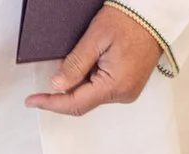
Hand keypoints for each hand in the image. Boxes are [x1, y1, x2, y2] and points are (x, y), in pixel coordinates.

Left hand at [25, 5, 164, 114]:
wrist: (155, 14)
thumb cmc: (130, 20)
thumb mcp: (96, 37)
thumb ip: (75, 64)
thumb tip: (57, 86)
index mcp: (115, 86)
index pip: (76, 104)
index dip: (51, 103)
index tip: (32, 101)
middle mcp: (123, 94)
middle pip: (83, 102)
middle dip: (62, 93)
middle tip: (44, 80)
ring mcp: (128, 90)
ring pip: (91, 95)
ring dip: (76, 85)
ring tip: (70, 62)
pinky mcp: (129, 84)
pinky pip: (102, 88)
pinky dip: (88, 80)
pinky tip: (84, 65)